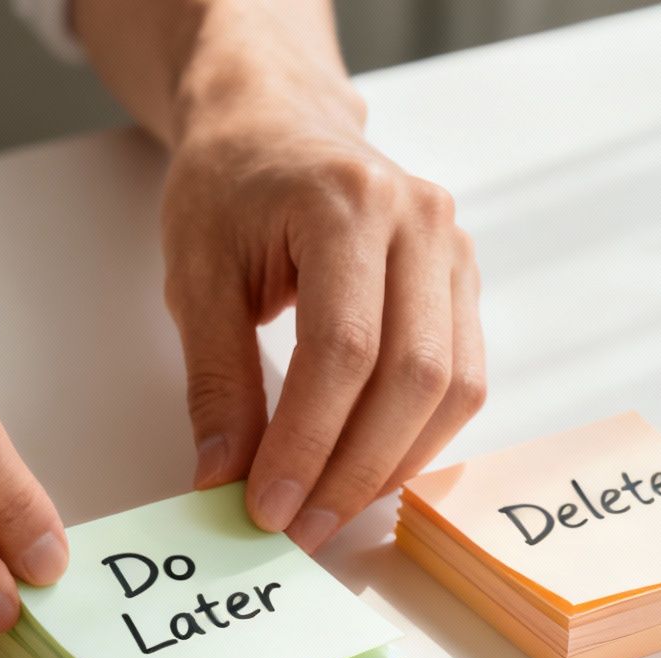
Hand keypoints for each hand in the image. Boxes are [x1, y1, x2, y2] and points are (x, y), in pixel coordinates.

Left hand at [159, 93, 486, 551]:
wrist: (274, 125)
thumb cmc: (229, 190)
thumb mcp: (196, 279)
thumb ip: (215, 382)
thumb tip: (222, 481)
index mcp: (347, 203)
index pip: (343, 349)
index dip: (307, 442)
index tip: (265, 506)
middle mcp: (420, 220)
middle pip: (411, 376)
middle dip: (352, 469)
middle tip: (296, 528)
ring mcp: (454, 249)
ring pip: (452, 388)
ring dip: (392, 466)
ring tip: (326, 513)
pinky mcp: (464, 282)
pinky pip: (461, 380)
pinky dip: (417, 440)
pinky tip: (365, 471)